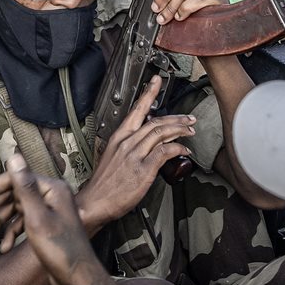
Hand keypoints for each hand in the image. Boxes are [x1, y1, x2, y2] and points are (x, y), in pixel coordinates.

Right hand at [0, 152, 112, 284]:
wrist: (77, 279)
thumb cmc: (61, 250)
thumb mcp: (37, 217)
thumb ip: (24, 186)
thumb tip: (14, 156)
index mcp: (52, 189)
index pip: (14, 180)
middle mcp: (51, 196)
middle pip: (13, 194)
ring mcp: (49, 211)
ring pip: (16, 210)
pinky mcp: (47, 226)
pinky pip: (24, 223)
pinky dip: (11, 233)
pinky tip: (2, 246)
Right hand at [76, 77, 191, 228]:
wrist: (95, 202)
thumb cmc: (104, 184)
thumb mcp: (112, 157)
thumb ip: (128, 147)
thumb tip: (144, 144)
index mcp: (118, 137)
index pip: (136, 109)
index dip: (148, 93)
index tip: (157, 81)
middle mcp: (126, 142)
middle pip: (155, 121)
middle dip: (176, 118)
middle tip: (188, 118)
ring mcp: (134, 155)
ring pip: (161, 133)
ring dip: (179, 130)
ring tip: (190, 131)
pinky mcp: (143, 169)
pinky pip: (164, 152)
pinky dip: (177, 148)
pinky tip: (184, 151)